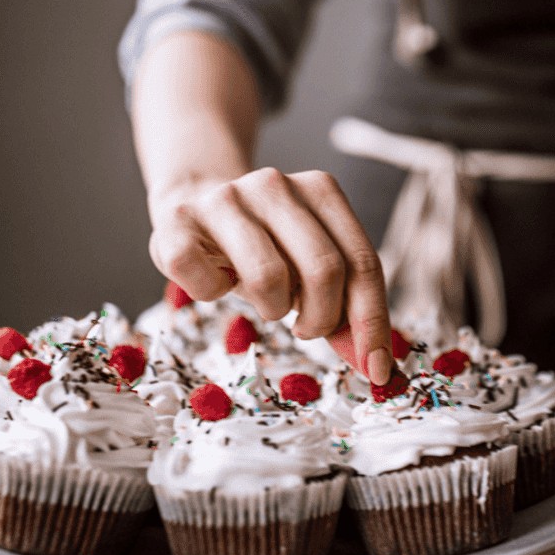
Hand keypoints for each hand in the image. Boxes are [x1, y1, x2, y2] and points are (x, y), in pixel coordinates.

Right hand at [147, 168, 393, 384]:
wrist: (191, 207)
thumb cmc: (263, 246)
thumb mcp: (309, 268)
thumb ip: (345, 307)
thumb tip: (376, 365)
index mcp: (320, 189)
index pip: (362, 263)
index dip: (372, 322)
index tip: (377, 369)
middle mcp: (274, 184)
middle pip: (324, 270)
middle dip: (323, 319)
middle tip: (308, 328)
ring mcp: (224, 199)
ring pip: (268, 278)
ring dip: (273, 309)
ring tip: (266, 301)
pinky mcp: (177, 221)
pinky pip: (207, 285)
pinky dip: (214, 297)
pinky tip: (216, 282)